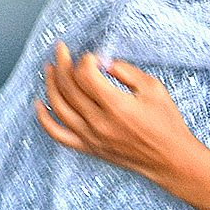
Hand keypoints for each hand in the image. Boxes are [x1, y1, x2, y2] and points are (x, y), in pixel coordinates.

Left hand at [36, 44, 203, 183]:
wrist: (171, 159)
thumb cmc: (166, 123)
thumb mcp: (153, 88)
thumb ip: (126, 72)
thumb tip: (102, 63)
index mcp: (117, 106)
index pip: (85, 75)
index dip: (85, 60)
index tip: (92, 56)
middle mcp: (99, 123)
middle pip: (69, 88)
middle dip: (62, 64)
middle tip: (61, 50)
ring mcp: (91, 137)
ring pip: (58, 107)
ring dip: (50, 84)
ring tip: (49, 68)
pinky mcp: (88, 148)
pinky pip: (57, 134)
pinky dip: (44, 118)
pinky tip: (39, 103)